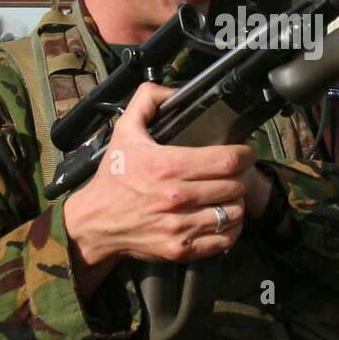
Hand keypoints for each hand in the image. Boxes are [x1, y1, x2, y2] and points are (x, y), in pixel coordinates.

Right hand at [63, 83, 264, 286]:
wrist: (95, 223)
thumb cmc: (114, 177)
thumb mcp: (124, 132)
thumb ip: (147, 102)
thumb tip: (172, 90)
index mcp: (168, 165)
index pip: (227, 160)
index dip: (243, 154)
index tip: (243, 153)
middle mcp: (177, 197)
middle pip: (235, 186)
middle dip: (241, 177)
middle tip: (235, 173)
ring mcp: (180, 226)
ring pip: (233, 213)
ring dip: (237, 202)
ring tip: (229, 195)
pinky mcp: (181, 249)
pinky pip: (225, 239)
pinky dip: (230, 229)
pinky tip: (222, 218)